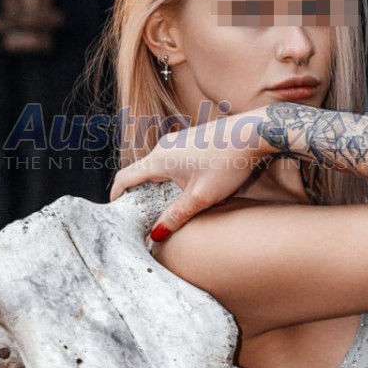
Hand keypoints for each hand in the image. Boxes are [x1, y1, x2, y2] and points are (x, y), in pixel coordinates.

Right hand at [109, 110, 271, 238]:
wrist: (253, 132)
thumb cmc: (228, 163)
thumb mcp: (201, 197)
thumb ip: (176, 216)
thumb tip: (156, 234)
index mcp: (159, 159)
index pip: (126, 177)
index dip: (116, 194)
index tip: (114, 208)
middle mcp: (164, 146)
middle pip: (142, 172)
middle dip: (139, 193)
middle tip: (142, 214)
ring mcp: (178, 140)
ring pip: (160, 166)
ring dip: (160, 185)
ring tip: (168, 204)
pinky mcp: (192, 139)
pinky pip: (174, 160)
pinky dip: (174, 176)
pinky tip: (190, 188)